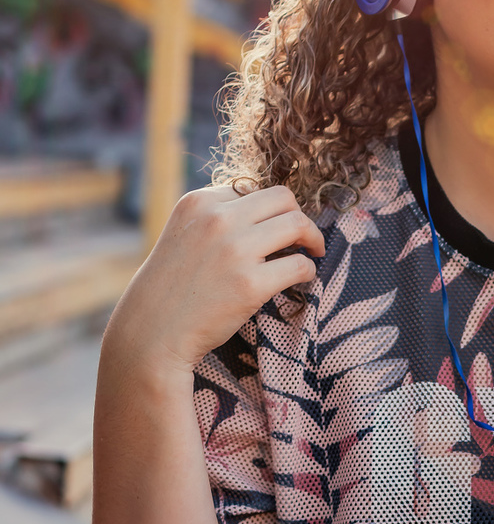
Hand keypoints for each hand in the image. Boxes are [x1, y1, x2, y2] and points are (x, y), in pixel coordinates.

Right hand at [108, 186, 325, 377]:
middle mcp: (217, 219)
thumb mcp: (183, 234)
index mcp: (199, 202)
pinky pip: (300, 265)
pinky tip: (303, 279)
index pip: (253, 190)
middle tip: (303, 237)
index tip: (273, 230)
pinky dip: (308, 270)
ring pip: (298, 225)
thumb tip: (266, 214)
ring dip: (312, 238)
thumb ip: (215, 219)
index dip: (268, 211)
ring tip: (312, 252)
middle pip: (283, 198)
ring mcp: (235, 250)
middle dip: (299, 216)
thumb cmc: (171, 288)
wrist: (152, 332)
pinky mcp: (250, 284)